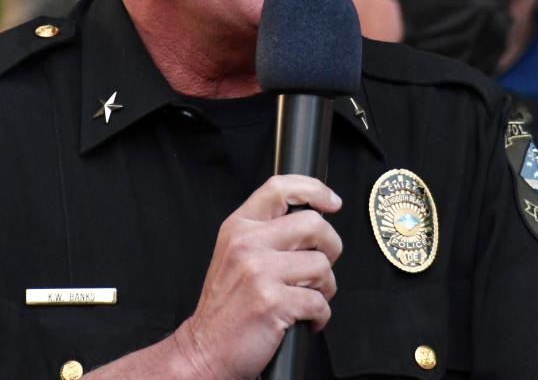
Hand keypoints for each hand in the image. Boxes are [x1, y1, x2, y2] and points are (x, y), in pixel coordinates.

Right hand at [173, 174, 342, 379]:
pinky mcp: (272, 302)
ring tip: (307, 297)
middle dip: (330, 247)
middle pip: (313, 224)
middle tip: (320, 266)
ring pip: (321, 265)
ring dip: (325, 288)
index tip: (332, 202)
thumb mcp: (234, 252)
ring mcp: (259, 272)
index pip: (279, 188)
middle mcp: (247, 243)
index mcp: (239, 226)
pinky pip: (319, 302)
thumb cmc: (226, 305)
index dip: (314, 189)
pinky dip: (320, 316)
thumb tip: (311, 217)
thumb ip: (265, 230)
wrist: (205, 350)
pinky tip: (305, 320)